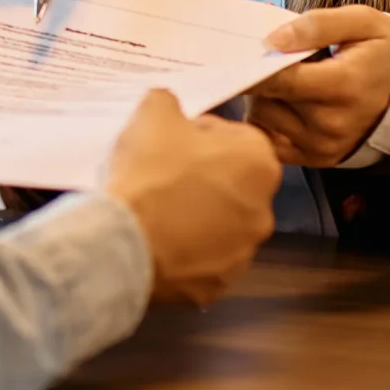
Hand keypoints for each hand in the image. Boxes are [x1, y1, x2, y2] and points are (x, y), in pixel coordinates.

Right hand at [103, 89, 280, 306]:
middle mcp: (263, 209)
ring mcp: (243, 252)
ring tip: (155, 211)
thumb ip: (170, 102)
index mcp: (259, 161)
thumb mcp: (153, 112)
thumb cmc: (149, 172)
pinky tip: (156, 241)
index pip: (233, 136)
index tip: (170, 142)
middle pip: (230, 183)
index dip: (199, 136)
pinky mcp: (217, 286)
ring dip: (196, 216)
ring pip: (219, 224)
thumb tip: (172, 110)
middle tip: (161, 175)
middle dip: (202, 178)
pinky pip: (201, 261)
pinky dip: (183, 252)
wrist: (126, 242)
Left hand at [244, 6, 389, 166]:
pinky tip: (279, 102)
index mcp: (343, 86)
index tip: (238, 51)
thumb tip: (272, 39)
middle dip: (256, 76)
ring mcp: (322, 146)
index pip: (280, 79)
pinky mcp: (315, 159)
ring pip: (261, 120)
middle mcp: (331, 124)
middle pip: (265, 100)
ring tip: (281, 81)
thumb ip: (316, 24)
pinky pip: (269, 140)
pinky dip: (266, 120)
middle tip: (266, 59)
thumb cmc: (382, 53)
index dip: (252, 65)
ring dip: (260, 98)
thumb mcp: (362, 23)